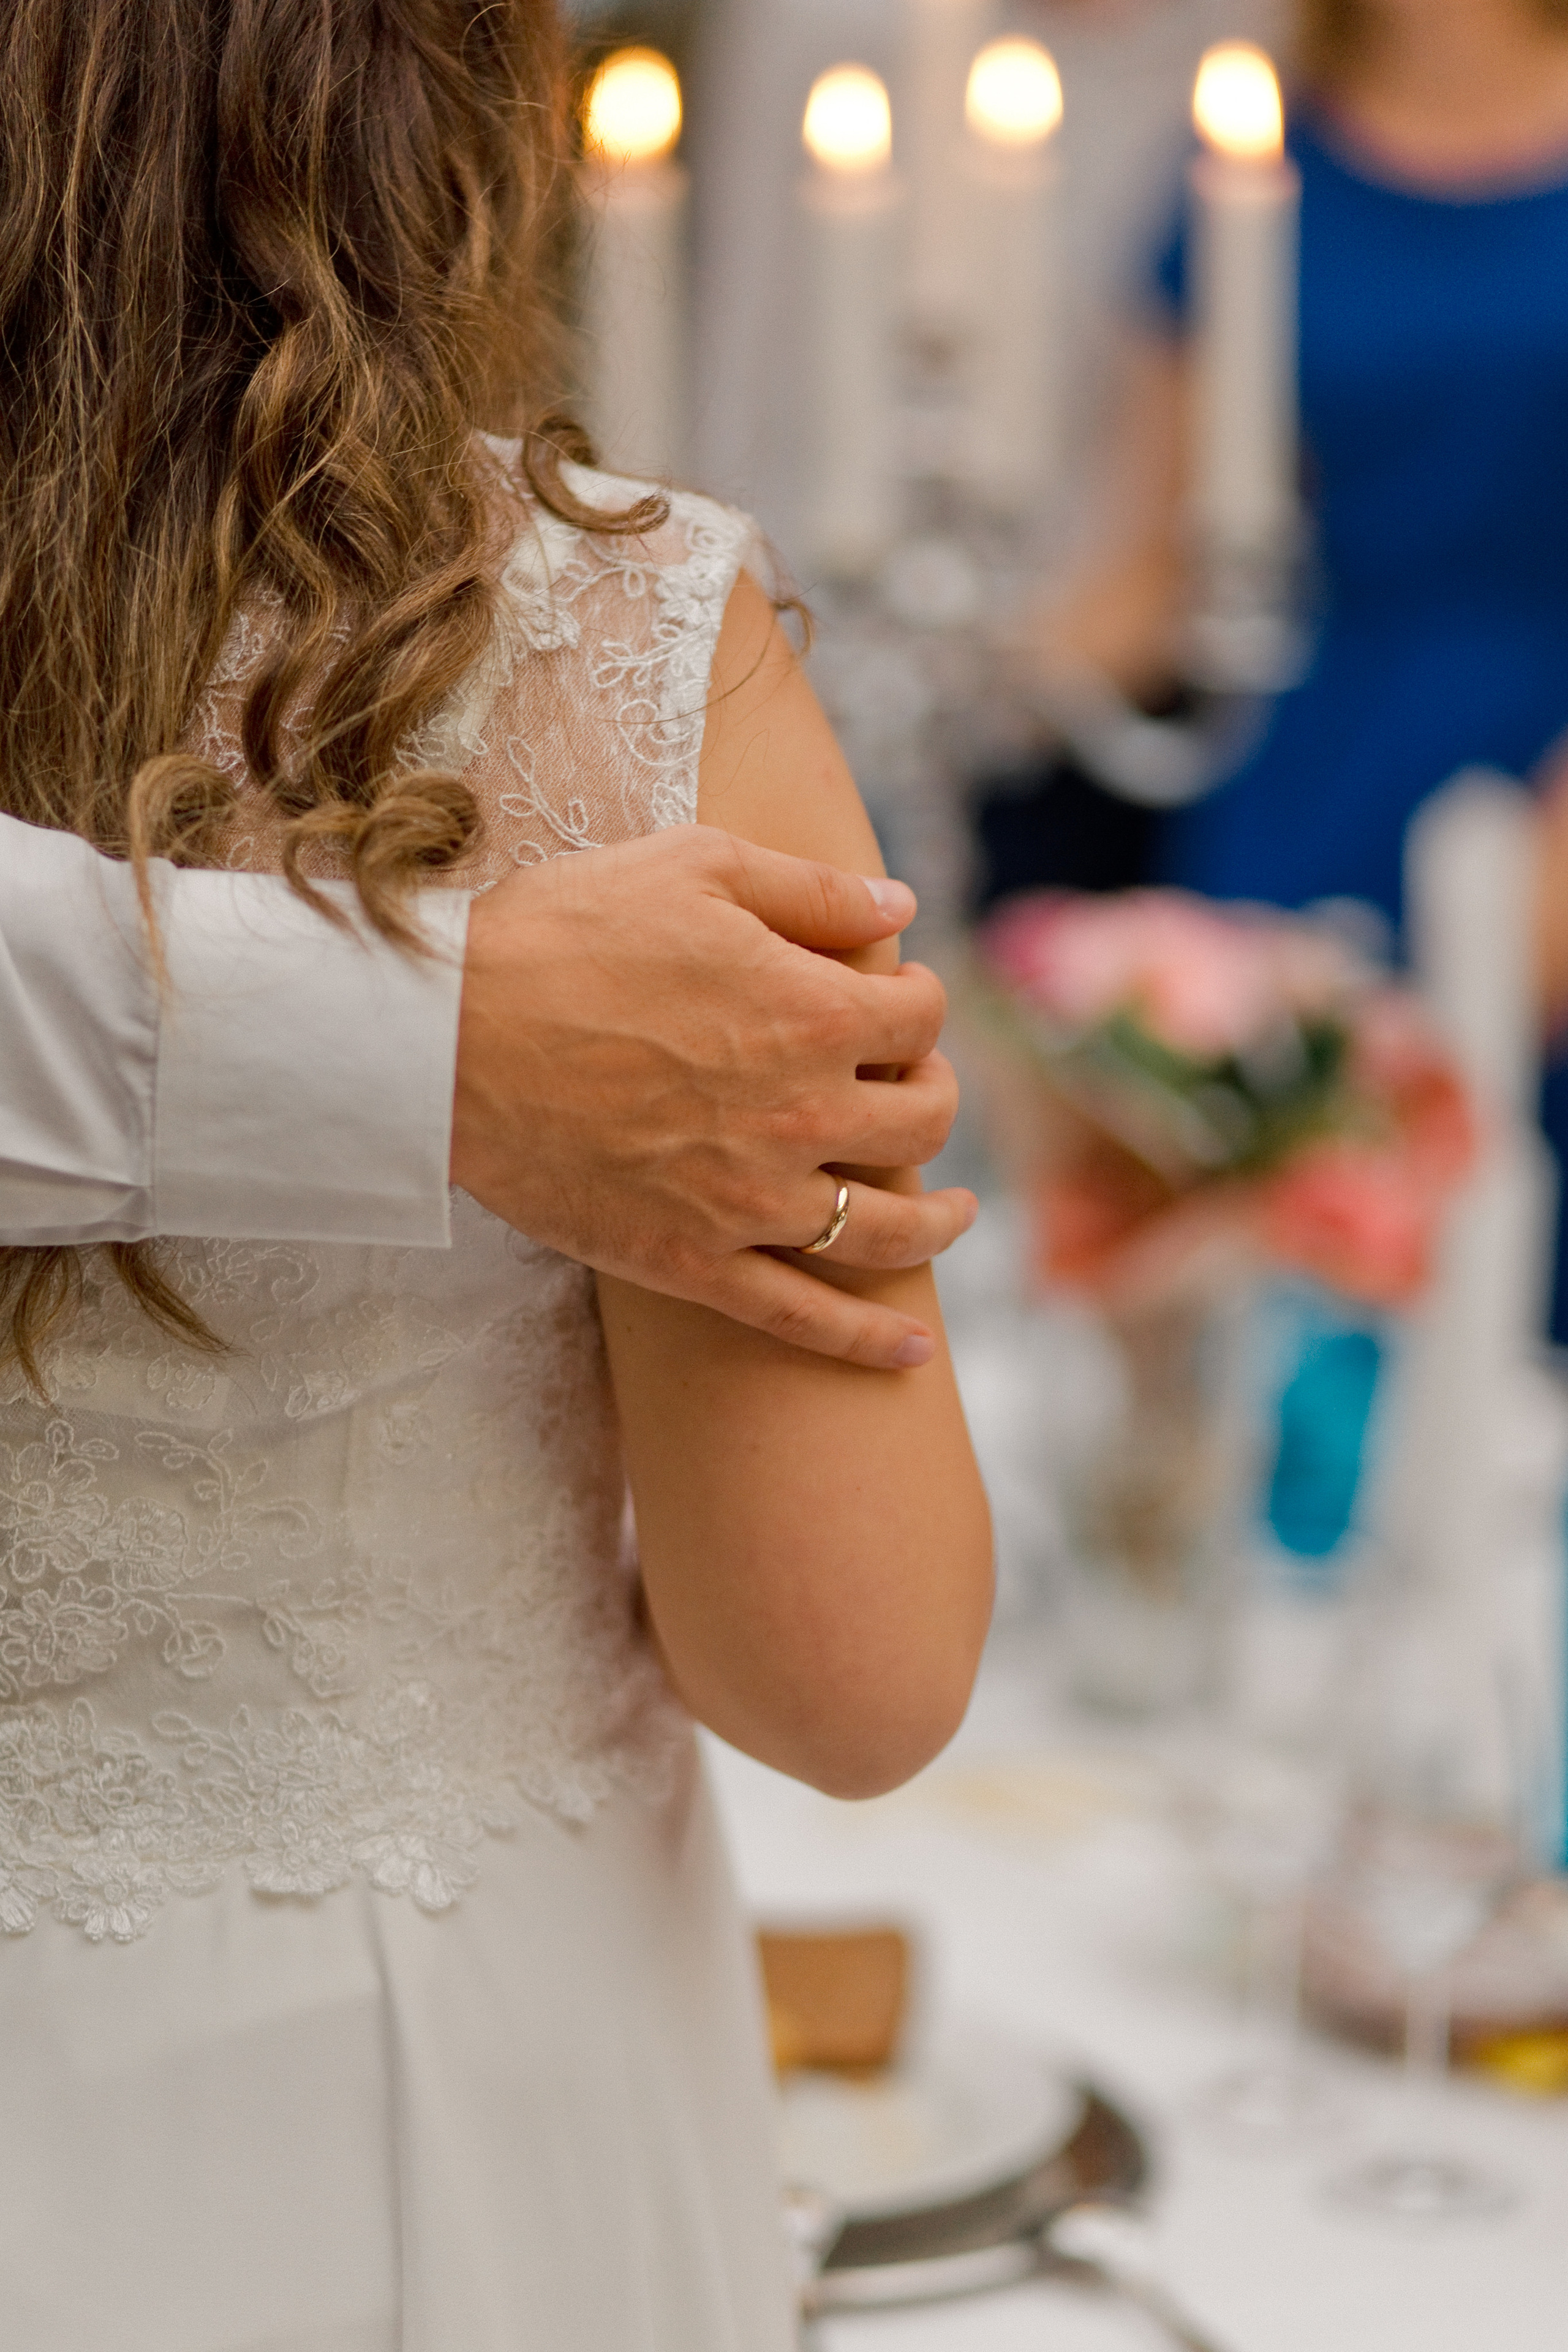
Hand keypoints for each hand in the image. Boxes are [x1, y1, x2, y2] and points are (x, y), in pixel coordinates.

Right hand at [449, 825, 975, 1366]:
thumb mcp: (693, 867)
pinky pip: (805, 1319)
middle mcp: (801, 1113)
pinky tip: (913, 1350)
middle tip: (908, 1084)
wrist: (444, 1040)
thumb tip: (903, 905)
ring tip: (955, 1212)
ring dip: (941, 1222)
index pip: (920, 1015)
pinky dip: (868, 1341)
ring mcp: (752, 1201)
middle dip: (931, 1093)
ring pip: (892, 1231)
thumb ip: (811, 889)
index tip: (892, 998)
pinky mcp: (695, 1264)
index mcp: (810, 1011)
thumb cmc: (561, 935)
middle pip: (924, 1119)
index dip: (917, 1001)